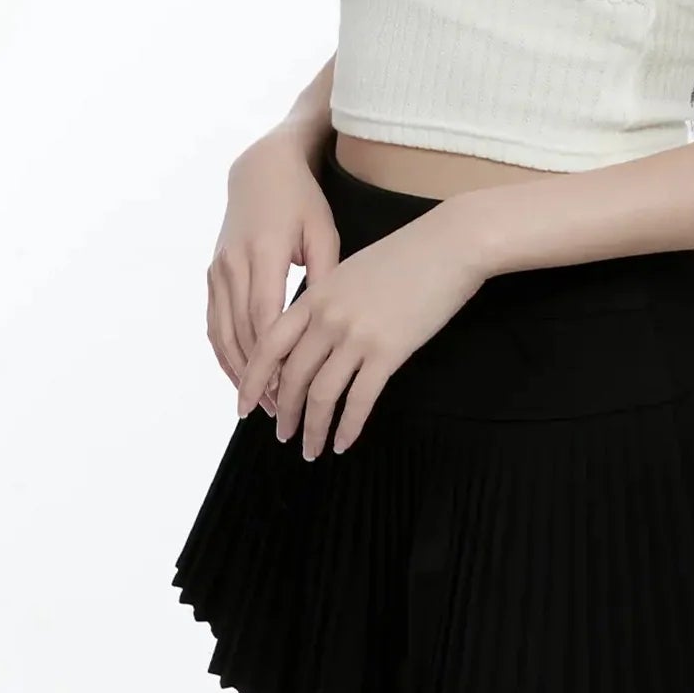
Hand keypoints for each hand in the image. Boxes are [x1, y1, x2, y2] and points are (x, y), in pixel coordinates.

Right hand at [207, 129, 339, 418]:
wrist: (261, 169)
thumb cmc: (302, 201)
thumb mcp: (323, 232)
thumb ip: (326, 275)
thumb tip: (333, 323)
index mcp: (265, 253)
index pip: (266, 317)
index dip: (276, 358)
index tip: (290, 390)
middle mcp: (235, 264)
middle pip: (242, 333)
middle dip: (258, 376)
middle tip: (278, 411)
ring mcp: (219, 269)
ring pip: (222, 332)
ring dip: (238, 371)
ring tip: (257, 403)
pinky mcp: (212, 273)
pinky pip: (214, 322)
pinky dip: (224, 353)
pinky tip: (237, 376)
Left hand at [237, 200, 487, 458]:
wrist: (450, 244)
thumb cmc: (407, 255)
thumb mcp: (352, 271)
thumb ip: (327, 301)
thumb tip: (312, 336)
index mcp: (315, 296)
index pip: (269, 345)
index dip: (252, 380)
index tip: (243, 405)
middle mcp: (328, 318)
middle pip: (291, 376)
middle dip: (284, 412)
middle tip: (283, 434)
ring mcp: (357, 335)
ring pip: (322, 394)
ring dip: (312, 428)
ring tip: (310, 448)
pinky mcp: (388, 351)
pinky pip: (359, 400)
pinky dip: (348, 426)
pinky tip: (344, 442)